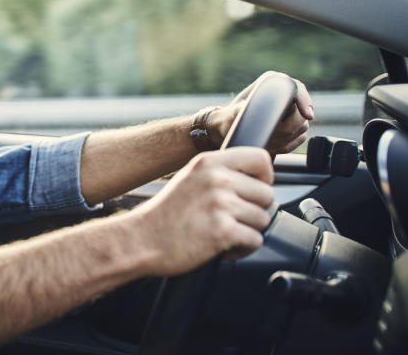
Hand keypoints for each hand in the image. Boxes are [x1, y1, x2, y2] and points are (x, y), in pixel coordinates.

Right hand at [128, 147, 274, 275]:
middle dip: (254, 211)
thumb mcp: (189, 178)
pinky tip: (222, 246)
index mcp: (209, 162)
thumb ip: (219, 173)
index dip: (264, 177)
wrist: (141, 239)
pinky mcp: (222, 230)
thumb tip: (253, 178)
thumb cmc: (164, 215)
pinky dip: (242, 249)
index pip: (261, 158)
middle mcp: (216, 179)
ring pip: (263, 219)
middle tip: (232, 219)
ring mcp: (220, 204)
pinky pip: (255, 241)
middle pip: (267, 194)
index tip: (254, 191)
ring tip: (224, 233)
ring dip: (247, 231)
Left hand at [211, 71, 313, 154]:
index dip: (305, 101)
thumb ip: (240, 109)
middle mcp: (284, 94)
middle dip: (288, 128)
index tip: (308, 114)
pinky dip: (287, 145)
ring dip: (285, 139)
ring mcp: (291, 110)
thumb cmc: (228, 119)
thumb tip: (246, 108)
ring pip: (301, 127)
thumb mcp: (232, 113)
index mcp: (272, 82)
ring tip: (267, 141)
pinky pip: (299, 138)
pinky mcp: (293, 126)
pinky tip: (272, 145)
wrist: (228, 131)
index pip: (297, 88)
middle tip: (272, 137)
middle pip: (301, 113)